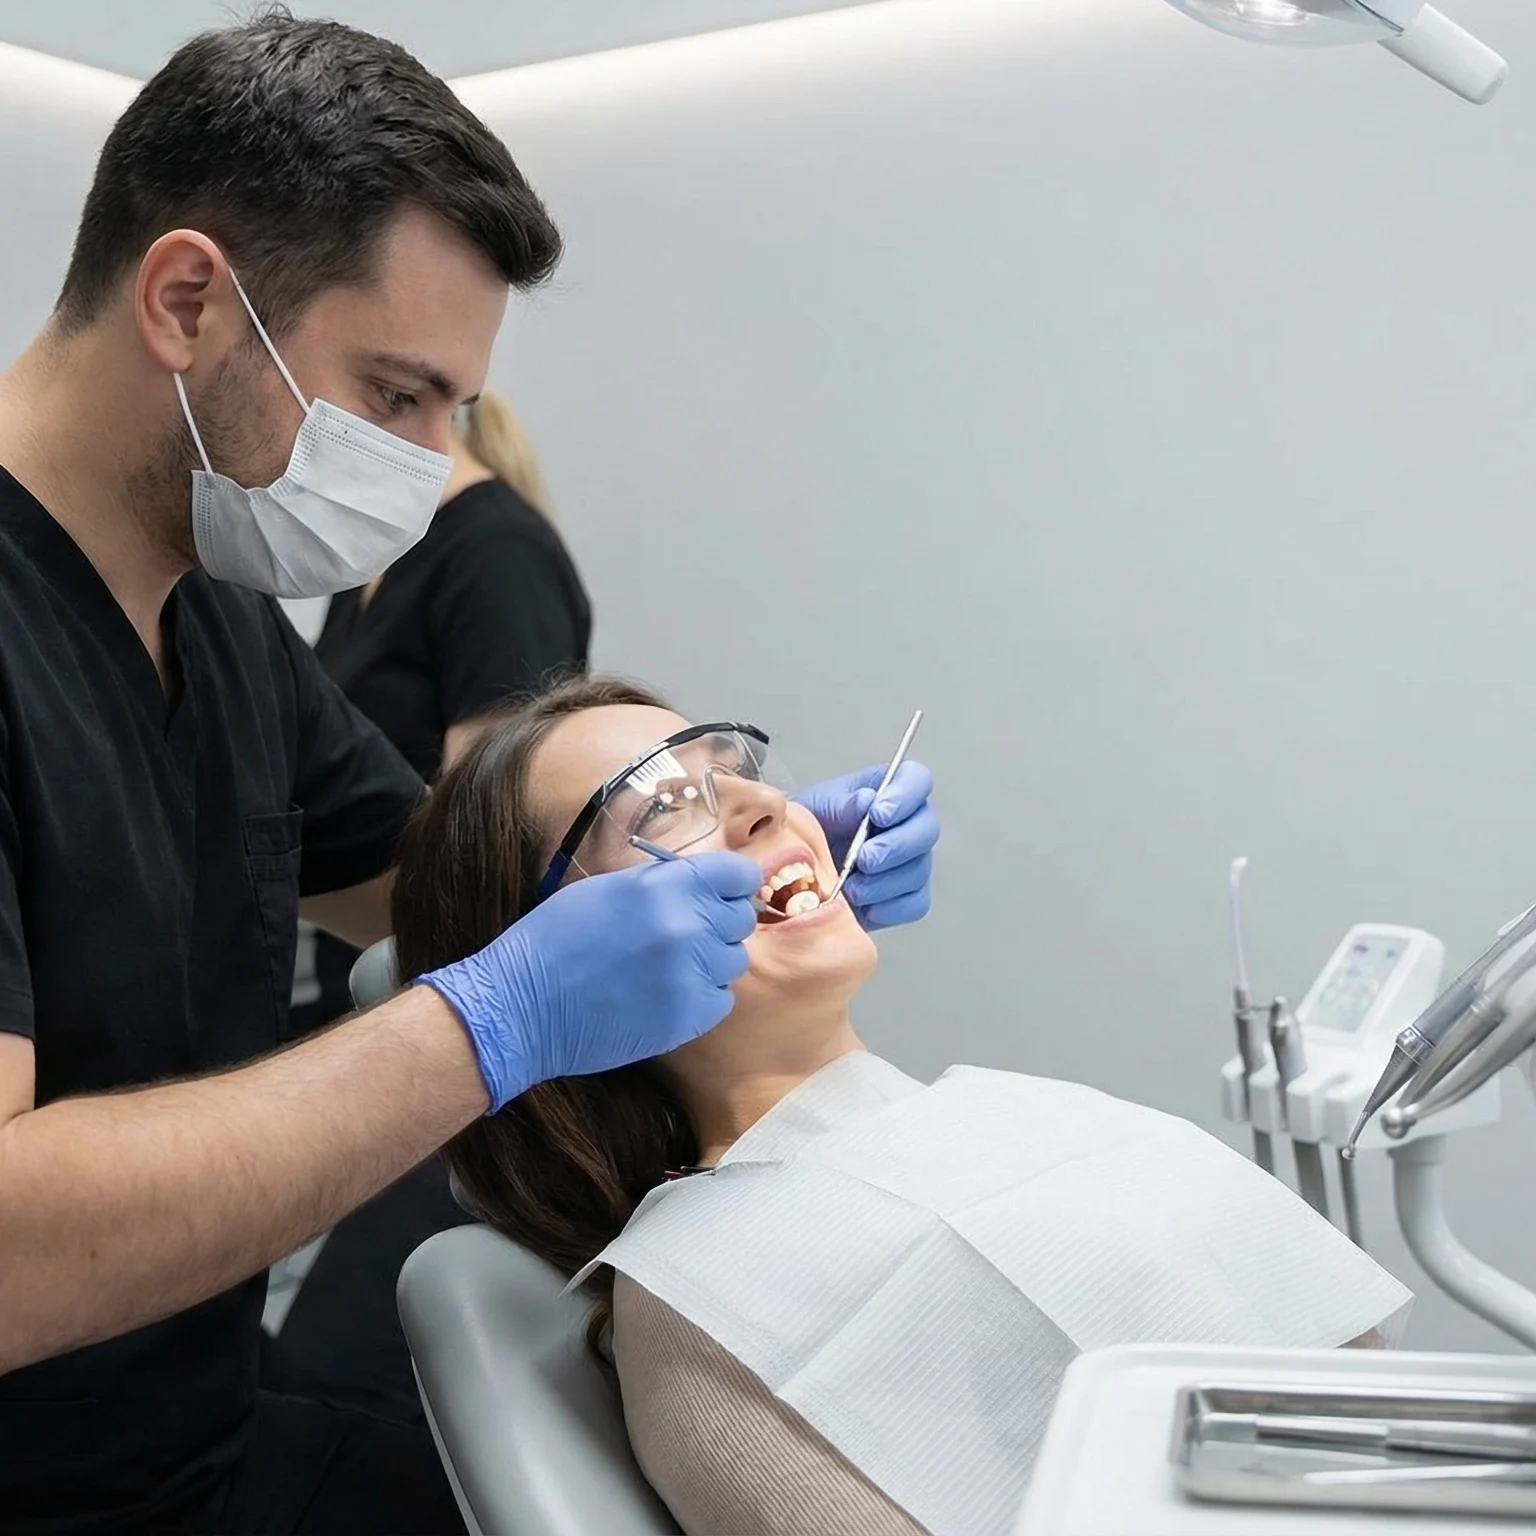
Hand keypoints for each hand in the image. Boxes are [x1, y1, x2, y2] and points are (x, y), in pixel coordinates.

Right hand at [418, 852, 760, 1109]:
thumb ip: (665, 883)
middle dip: (718, 923)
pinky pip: (721, 999)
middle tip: (684, 934)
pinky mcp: (689, 1017)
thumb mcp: (610, 889)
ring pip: (733, 962)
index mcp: (667, 885)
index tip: (725, 893)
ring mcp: (692, 974)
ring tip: (667, 967)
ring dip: (709, 962)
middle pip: (741, 919)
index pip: (739, 874)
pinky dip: (701, 997)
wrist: (523, 1006)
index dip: (735, 883)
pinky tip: (665, 994)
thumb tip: (705, 883)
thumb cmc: (556, 939)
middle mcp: (688, 926)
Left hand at [795, 762, 937, 931]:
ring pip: (918, 871)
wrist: (796, 871)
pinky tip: (862, 903)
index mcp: (889, 791)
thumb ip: (841, 803)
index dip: (905, 796)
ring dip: (884, 882)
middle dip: (895, 847)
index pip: (917, 780)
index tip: (879, 814)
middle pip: (927, 830)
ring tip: (851, 886)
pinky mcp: (908, 896)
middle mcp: (908, 824)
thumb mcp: (816, 808)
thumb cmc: (810, 830)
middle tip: (865, 859)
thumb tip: (867, 800)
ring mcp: (912, 862)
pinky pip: (913, 904)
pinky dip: (886, 907)